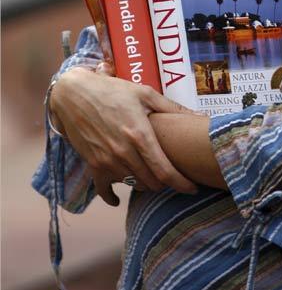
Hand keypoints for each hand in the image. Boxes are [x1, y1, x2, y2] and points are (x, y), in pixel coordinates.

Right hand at [50, 66, 197, 204]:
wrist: (74, 93)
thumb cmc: (112, 90)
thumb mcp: (145, 93)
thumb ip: (172, 108)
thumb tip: (199, 117)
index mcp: (140, 135)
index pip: (166, 172)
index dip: (182, 184)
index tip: (192, 189)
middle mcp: (124, 152)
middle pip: (153, 182)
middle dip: (166, 183)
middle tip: (172, 176)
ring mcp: (107, 161)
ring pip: (134, 185)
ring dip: (145, 184)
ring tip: (151, 175)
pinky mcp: (93, 165)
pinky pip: (104, 190)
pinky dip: (113, 197)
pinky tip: (118, 199)